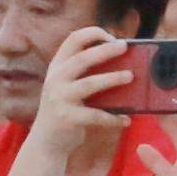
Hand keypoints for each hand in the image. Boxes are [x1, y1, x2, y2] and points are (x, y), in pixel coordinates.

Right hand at [27, 24, 138, 175]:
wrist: (46, 142)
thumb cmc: (66, 110)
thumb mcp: (69, 86)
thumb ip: (86, 73)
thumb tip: (125, 63)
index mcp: (58, 66)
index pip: (73, 39)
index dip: (94, 33)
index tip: (113, 37)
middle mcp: (56, 79)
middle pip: (82, 58)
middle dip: (105, 50)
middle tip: (125, 47)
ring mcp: (60, 98)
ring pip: (90, 84)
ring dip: (112, 79)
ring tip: (130, 76)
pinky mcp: (67, 118)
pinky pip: (95, 115)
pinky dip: (113, 118)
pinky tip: (127, 119)